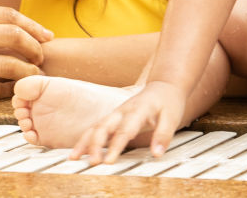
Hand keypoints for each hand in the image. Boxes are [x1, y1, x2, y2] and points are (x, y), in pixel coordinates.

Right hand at [0, 2, 52, 99]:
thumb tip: (23, 28)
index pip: (9, 16)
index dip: (34, 27)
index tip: (46, 37)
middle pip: (13, 36)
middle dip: (35, 48)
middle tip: (41, 57)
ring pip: (6, 66)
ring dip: (27, 72)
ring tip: (33, 75)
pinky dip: (6, 90)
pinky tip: (10, 89)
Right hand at [70, 81, 186, 164]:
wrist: (164, 86)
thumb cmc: (168, 102)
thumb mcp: (172, 117)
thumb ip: (163, 135)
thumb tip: (156, 154)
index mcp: (138, 109)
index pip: (125, 130)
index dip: (116, 146)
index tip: (109, 161)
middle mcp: (123, 110)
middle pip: (104, 126)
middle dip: (95, 144)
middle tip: (92, 162)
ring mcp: (116, 113)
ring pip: (96, 126)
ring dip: (85, 142)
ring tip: (74, 157)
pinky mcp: (113, 118)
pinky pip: (95, 128)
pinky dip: (85, 139)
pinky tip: (76, 152)